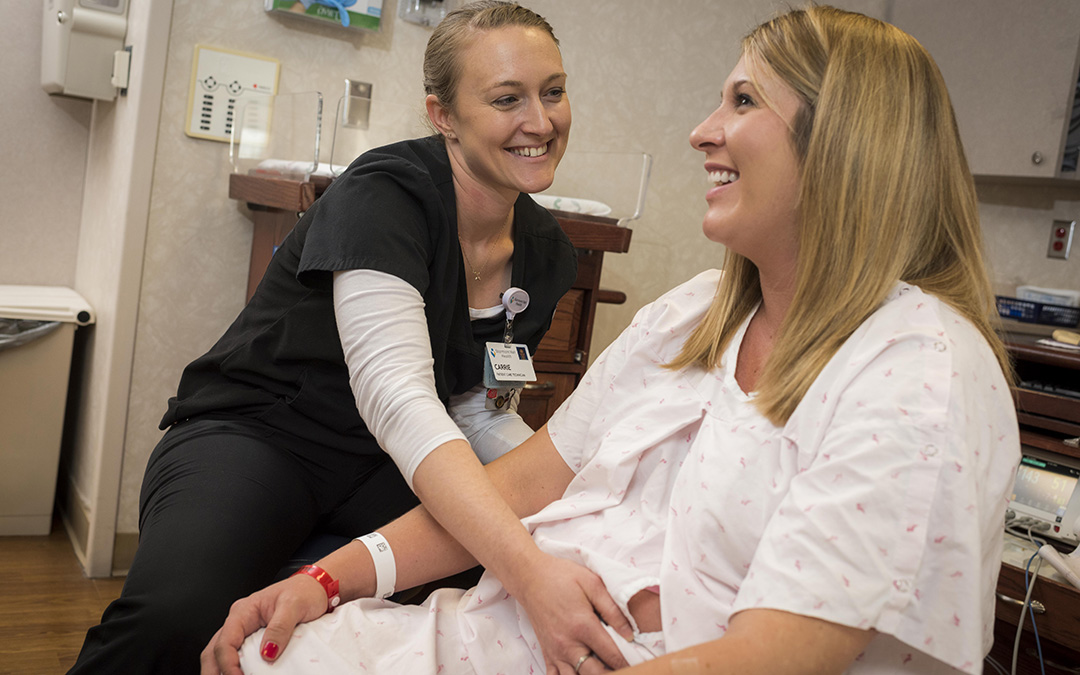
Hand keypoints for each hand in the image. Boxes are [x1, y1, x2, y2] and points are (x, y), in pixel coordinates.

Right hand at [199, 575, 328, 674]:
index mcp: (243, 611)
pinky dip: (233, 668)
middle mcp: (239, 621)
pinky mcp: (253, 640)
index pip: (225, 641)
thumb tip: (267, 652)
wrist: (316, 588)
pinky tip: (240, 674)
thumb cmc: (304, 592)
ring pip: (220, 654)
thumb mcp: (294, 605)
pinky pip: (236, 656)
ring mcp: (244, 631)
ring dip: (221, 670)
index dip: (228, 664)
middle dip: (215, 671)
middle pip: (214, 650)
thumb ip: (280, 628)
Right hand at [514, 554, 633, 674]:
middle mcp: (567, 643)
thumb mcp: (592, 583)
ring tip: (604, 670)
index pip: (611, 655)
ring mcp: (555, 651)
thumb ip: (613, 609)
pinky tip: (580, 672)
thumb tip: (630, 634)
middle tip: (626, 669)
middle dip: (613, 674)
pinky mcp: (546, 653)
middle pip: (595, 674)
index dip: (628, 662)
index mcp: (583, 626)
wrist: (530, 577)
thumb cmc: (562, 576)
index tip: (639, 663)